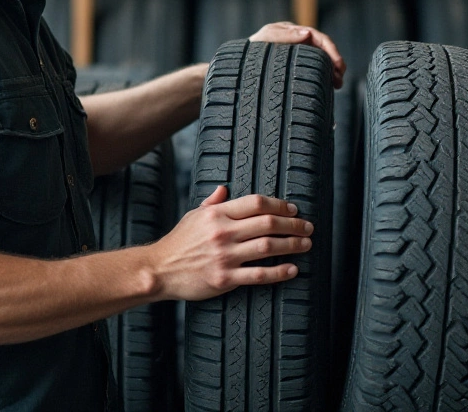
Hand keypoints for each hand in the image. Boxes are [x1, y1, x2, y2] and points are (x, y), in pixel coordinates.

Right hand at [149, 186, 313, 301]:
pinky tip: (292, 269)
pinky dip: (279, 272)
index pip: (257, 203)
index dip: (280, 205)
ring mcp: (224, 256)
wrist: (159, 270)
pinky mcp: (225, 278)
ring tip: (306, 245)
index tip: (293, 211)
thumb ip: (212, 203)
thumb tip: (224, 189)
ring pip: (268, 247)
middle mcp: (223, 233)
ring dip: (292, 245)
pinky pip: (259, 275)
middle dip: (293, 225)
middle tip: (308, 227)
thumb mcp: (193, 216)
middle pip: (268, 223)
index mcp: (217, 214)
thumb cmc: (178, 242)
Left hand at [249, 22, 345, 88]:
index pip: (318, 38)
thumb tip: (308, 32)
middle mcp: (297, 43)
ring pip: (320, 61)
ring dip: (331, 71)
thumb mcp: (264, 39)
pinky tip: (327, 87)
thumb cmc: (249, 51)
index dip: (331, 50)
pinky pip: (312, 71)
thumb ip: (283, 35)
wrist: (238, 66)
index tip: (338, 64)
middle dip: (335, 63)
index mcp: (292, 33)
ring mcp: (296, 55)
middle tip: (340, 79)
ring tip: (337, 85)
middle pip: (323, 51)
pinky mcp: (293, 68)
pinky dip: (321, 77)